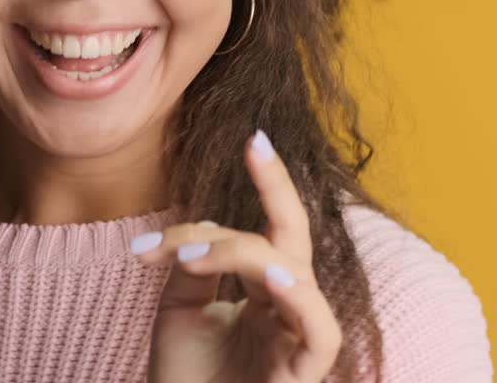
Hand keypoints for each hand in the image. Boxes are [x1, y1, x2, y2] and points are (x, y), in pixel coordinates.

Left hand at [130, 130, 340, 382]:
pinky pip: (319, 330)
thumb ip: (193, 266)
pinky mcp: (303, 373)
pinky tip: (270, 278)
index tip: (255, 138)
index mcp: (261, 293)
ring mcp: (297, 339)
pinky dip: (299, 299)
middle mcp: (286, 309)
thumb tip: (206, 230)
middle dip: (277, 188)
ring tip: (190, 257)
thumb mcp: (177, 312)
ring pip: (293, 273)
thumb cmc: (183, 381)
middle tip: (253, 146)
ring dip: (241, 253)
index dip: (269, 184)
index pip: (268, 230)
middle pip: (293, 238)